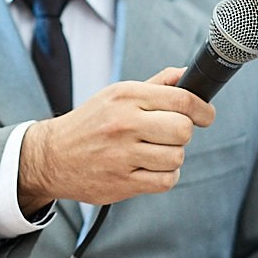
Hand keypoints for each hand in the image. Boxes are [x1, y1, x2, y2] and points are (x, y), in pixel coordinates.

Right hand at [17, 68, 213, 211]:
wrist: (52, 156)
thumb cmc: (90, 124)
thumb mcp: (117, 95)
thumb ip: (155, 86)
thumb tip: (186, 74)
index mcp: (126, 96)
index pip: (182, 100)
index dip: (203, 110)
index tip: (205, 116)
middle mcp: (124, 123)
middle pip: (183, 130)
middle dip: (182, 134)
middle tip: (168, 135)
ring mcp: (122, 155)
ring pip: (176, 157)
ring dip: (171, 157)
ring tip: (153, 153)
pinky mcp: (122, 182)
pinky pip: (165, 181)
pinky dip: (164, 176)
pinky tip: (149, 168)